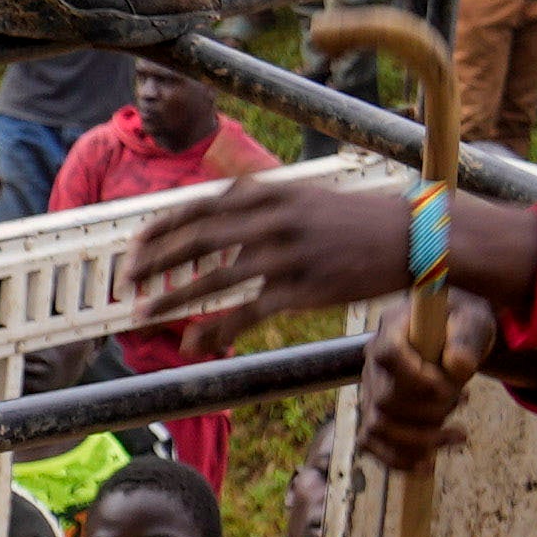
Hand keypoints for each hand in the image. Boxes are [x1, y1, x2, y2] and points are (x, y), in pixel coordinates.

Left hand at [121, 169, 423, 343]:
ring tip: (142, 316)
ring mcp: (289, 256)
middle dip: (154, 264)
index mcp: (269, 192)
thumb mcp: (301, 193)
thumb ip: (256, 196)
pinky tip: (194, 344)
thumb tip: (213, 198)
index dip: (160, 230)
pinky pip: (250, 313)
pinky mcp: (305, 291)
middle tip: (125, 281)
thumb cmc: (352, 218)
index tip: (134, 248)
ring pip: (215, 280)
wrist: (411, 237)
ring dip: (173, 300)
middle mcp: (273, 220)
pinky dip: (218, 329)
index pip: (198, 208)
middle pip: (197, 241)